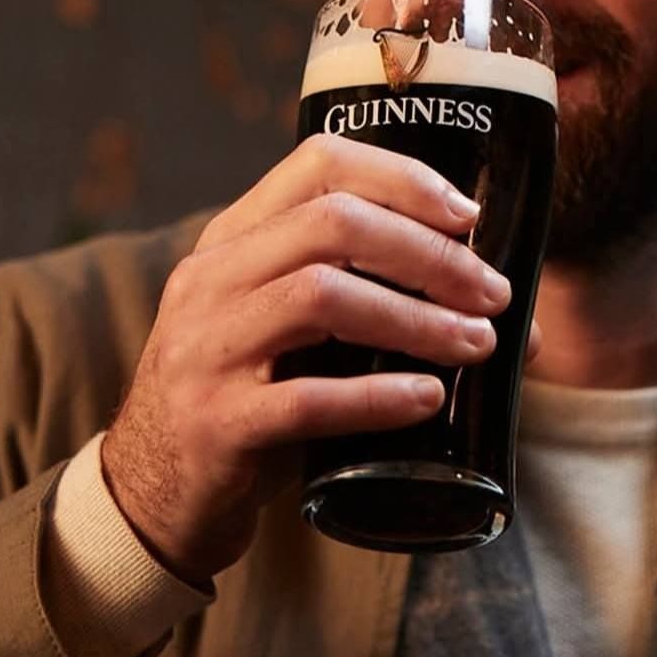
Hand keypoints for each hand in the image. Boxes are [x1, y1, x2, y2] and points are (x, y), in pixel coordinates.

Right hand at [101, 134, 513, 584]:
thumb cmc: (250, 393)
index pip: (318, 163)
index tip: (468, 216)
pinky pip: (305, 399)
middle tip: (493, 292)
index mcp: (233, 237)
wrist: (152, 493)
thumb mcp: (283, 324)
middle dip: (428, 253)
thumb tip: (504, 309)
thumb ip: (363, 294)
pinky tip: (428, 398)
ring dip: (416, 318)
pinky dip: (377, 396)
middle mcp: (212, 278)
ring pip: (321, 297)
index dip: (401, 177)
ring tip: (479, 345)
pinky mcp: (216, 423)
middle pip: (331, 223)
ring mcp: (206, 348)